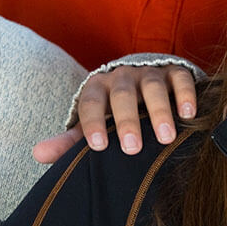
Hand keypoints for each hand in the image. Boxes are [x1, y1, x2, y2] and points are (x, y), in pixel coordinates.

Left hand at [34, 65, 196, 162]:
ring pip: (152, 85)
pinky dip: (185, 94)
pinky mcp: (174, 71)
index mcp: (97, 88)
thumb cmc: (113, 113)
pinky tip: (188, 116)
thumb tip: (38, 154)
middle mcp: (121, 77)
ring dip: (159, 110)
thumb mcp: (93, 125)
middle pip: (121, 94)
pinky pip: (180, 78)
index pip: (90, 102)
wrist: (142, 82)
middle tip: (131, 147)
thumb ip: (69, 142)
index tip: (97, 147)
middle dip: (126, 120)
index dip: (92, 122)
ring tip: (165, 138)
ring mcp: (149, 72)